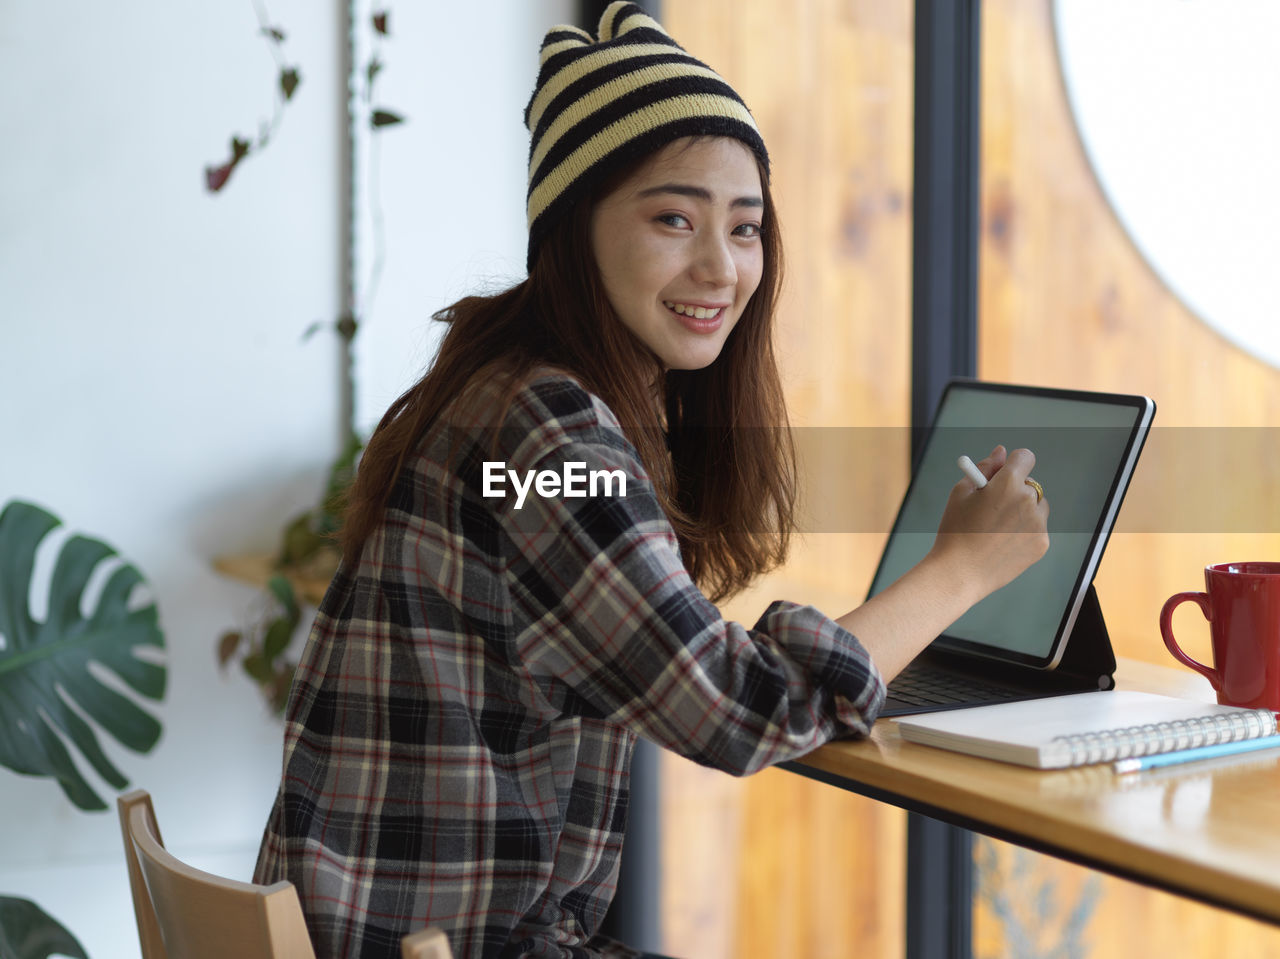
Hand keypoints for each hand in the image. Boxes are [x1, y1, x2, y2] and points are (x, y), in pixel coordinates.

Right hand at [929, 445, 1049, 601]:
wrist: (960, 572)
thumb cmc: (955, 530)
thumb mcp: (961, 492)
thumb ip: (985, 468)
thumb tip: (1001, 452)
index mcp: (1008, 483)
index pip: (1024, 457)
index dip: (1013, 464)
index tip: (1004, 474)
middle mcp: (1029, 500)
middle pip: (1030, 484)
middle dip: (1015, 491)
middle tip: (993, 508)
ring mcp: (1038, 523)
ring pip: (1037, 507)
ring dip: (1023, 511)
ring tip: (997, 529)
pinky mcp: (1042, 543)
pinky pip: (1037, 529)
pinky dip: (1024, 532)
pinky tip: (1002, 543)